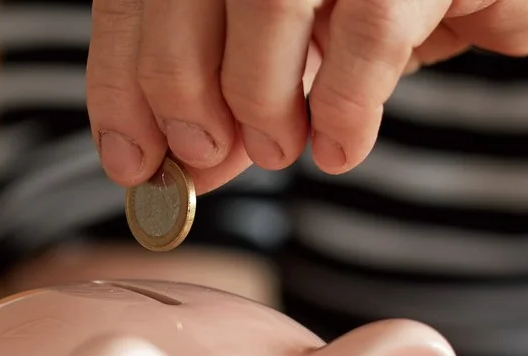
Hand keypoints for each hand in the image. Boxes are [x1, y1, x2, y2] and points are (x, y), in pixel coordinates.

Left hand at [85, 0, 527, 193]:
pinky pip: (369, 33)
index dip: (123, 73)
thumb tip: (180, 167)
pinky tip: (341, 148)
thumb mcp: (300, 51)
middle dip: (180, 89)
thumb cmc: (404, 5)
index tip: (130, 157)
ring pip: (268, 0)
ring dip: (260, 98)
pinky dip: (345, 108)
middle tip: (205, 156)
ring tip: (280, 149)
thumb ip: (237, 94)